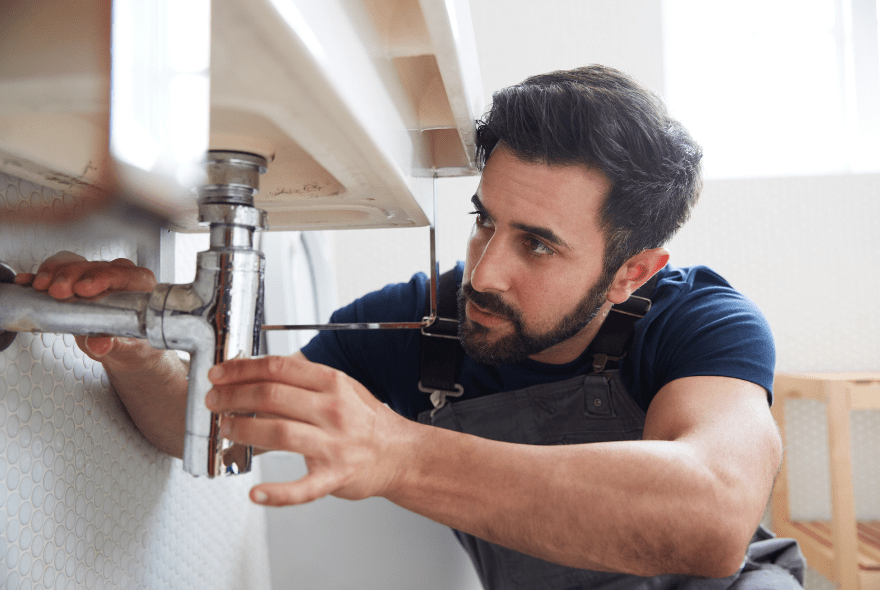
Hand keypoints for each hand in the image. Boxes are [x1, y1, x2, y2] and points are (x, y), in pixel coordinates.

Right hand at [14, 251, 163, 369]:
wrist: (124, 348)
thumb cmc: (133, 343)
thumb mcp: (127, 347)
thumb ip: (114, 344)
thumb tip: (100, 344)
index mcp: (139, 284)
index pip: (123, 273)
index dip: (102, 278)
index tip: (84, 289)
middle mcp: (117, 275)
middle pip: (92, 267)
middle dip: (72, 276)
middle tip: (57, 291)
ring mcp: (93, 275)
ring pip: (72, 264)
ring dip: (53, 273)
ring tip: (41, 287)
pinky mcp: (73, 281)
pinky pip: (55, 272)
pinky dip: (39, 276)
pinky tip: (26, 282)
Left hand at [206, 354, 405, 505]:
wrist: (399, 454)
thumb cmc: (366, 421)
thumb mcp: (342, 387)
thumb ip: (304, 380)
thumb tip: (258, 372)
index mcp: (332, 384)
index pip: (279, 368)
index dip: (242, 369)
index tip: (220, 373)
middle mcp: (332, 410)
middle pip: (272, 396)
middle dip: (233, 396)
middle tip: (214, 400)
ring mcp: (333, 445)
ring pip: (279, 433)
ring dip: (243, 430)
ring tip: (225, 428)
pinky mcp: (333, 477)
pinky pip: (302, 488)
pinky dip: (277, 493)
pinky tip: (256, 494)